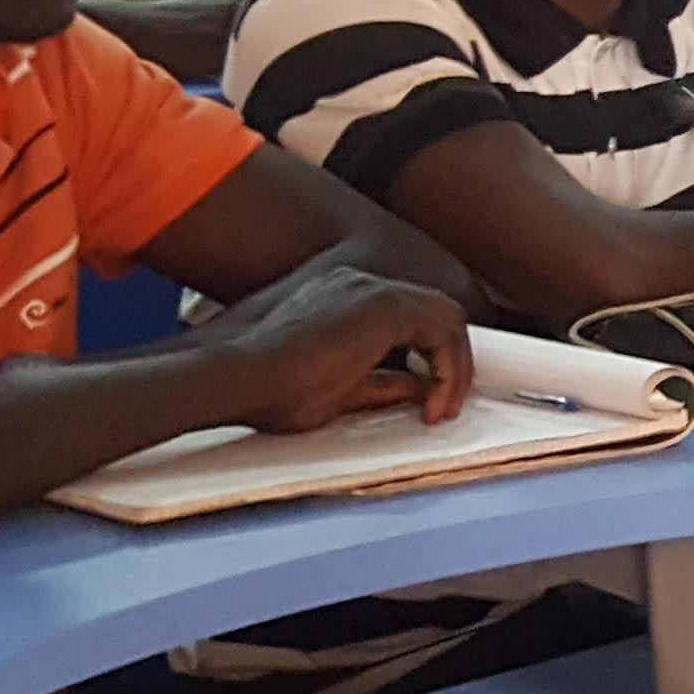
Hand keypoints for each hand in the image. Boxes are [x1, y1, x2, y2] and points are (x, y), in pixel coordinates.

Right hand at [195, 257, 476, 434]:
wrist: (240, 380)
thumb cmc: (270, 389)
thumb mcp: (344, 390)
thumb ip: (385, 384)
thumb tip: (421, 390)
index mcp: (346, 297)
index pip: (413, 318)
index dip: (433, 358)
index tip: (431, 398)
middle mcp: (360, 284)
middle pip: (437, 313)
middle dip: (452, 361)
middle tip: (444, 405)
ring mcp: (372, 288)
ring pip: (446, 319)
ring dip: (454, 367)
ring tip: (442, 409)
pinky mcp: (382, 305)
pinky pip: (443, 331)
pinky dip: (449, 368)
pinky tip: (434, 402)